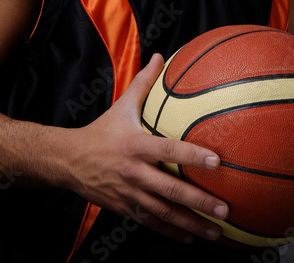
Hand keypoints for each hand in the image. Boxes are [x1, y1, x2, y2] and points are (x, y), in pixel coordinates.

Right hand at [65, 53, 229, 242]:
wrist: (68, 161)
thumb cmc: (101, 132)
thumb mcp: (121, 106)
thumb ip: (143, 83)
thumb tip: (159, 56)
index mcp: (135, 145)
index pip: (168, 151)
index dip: (192, 156)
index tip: (217, 161)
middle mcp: (133, 172)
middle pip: (170, 189)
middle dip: (199, 201)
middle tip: (225, 208)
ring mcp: (130, 194)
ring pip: (164, 213)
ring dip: (192, 223)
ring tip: (217, 232)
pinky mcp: (126, 209)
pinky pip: (153, 222)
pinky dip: (173, 232)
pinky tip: (192, 237)